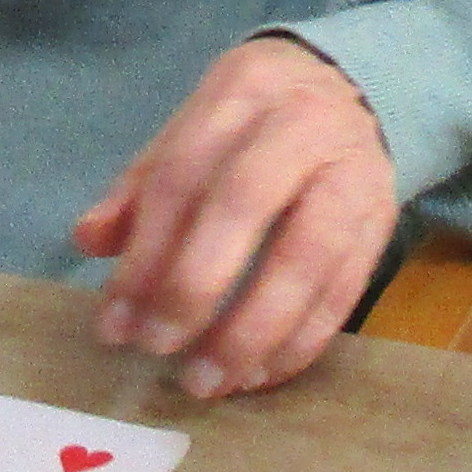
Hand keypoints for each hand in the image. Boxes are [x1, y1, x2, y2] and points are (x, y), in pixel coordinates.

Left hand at [71, 35, 400, 399]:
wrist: (354, 92)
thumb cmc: (253, 125)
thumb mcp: (192, 132)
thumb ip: (141, 188)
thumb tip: (89, 241)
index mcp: (241, 91)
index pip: (183, 174)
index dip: (145, 253)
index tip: (115, 323)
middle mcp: (301, 123)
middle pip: (245, 202)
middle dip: (194, 285)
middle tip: (157, 347)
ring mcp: (352, 172)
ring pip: (306, 255)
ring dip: (252, 331)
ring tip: (209, 381)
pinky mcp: (381, 222)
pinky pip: (344, 290)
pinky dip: (301, 342)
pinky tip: (259, 375)